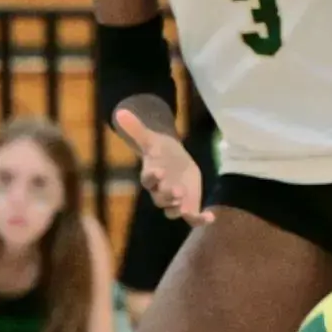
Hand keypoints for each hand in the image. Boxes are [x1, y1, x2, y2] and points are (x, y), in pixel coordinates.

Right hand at [114, 109, 212, 225]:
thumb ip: (137, 129)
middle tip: (177, 191)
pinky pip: (192, 217)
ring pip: (173, 211)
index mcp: (151, 176)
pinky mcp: (188, 205)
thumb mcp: (151, 139)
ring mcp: (174, 201)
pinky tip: (211, 217)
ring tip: (187, 209)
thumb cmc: (161, 152)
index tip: (158, 172)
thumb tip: (119, 112)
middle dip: (168, 196)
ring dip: (179, 210)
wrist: (174, 160)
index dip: (152, 177)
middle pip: (160, 199)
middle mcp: (160, 191)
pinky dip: (200, 219)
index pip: (148, 179)